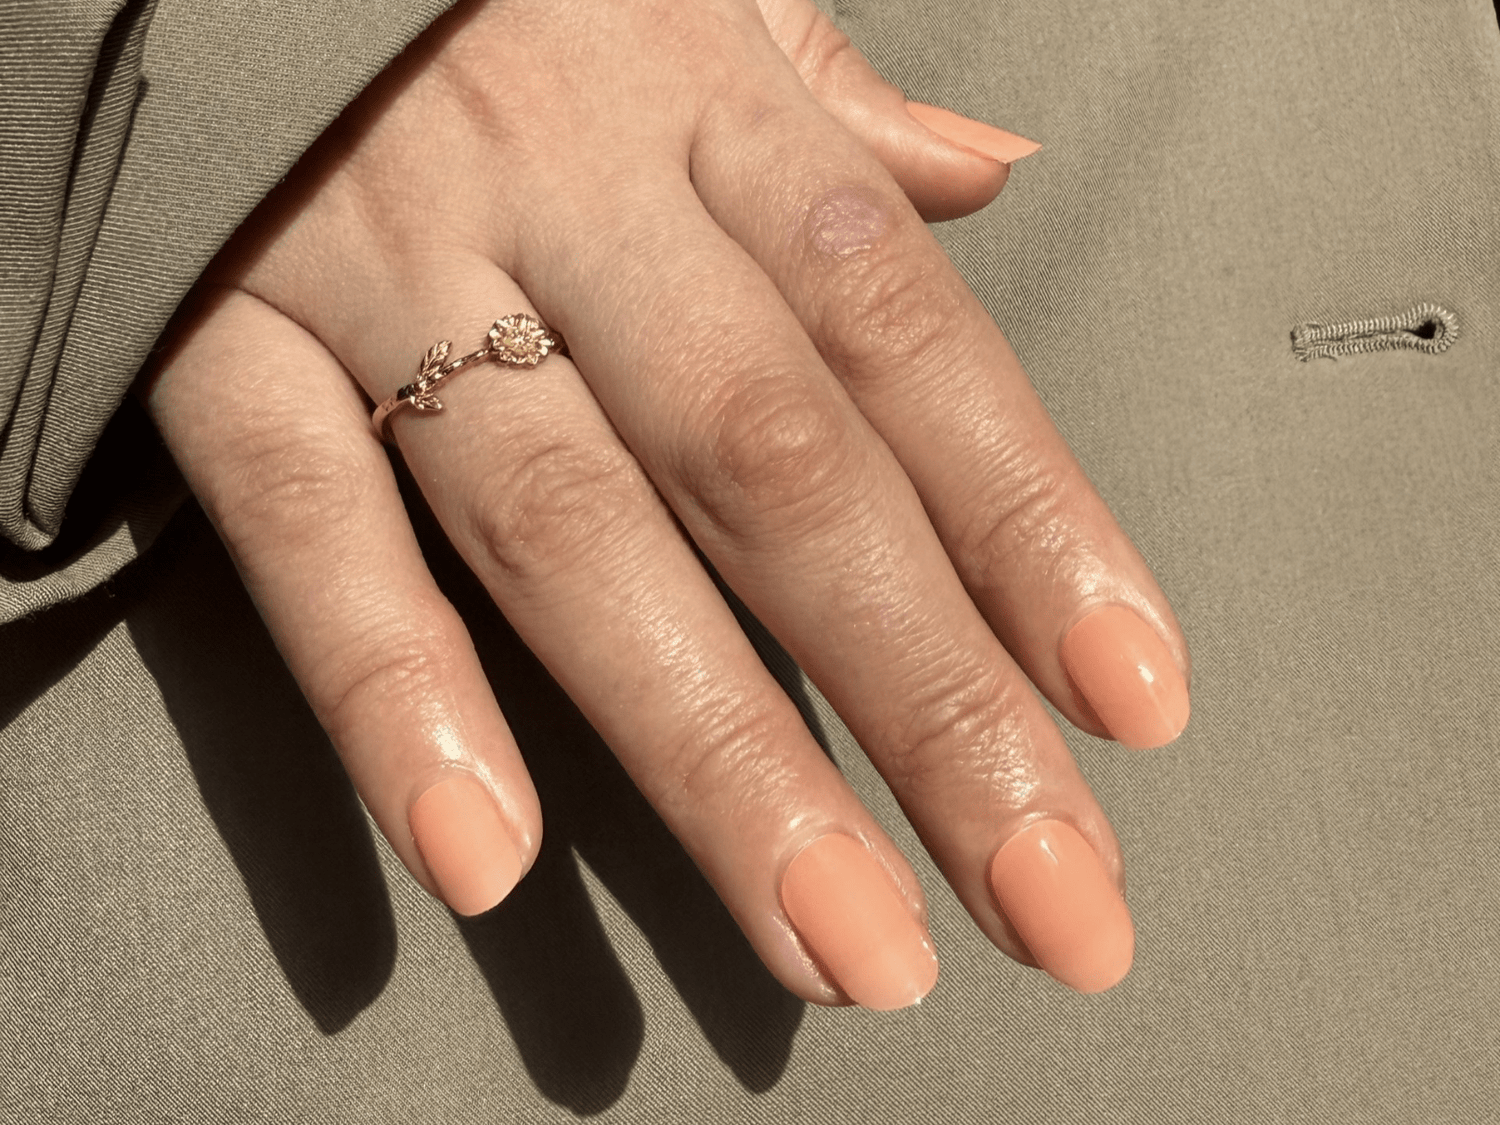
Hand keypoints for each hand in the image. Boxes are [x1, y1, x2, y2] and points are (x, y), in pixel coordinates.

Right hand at [143, 0, 1189, 1007]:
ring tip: (836, 934)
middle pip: (778, 472)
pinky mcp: (223, 337)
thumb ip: (835, 110)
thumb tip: (986, 180)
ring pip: (577, 535)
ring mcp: (391, 270)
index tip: (1133, 703)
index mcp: (710, 109)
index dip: (1031, 526)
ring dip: (717, 756)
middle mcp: (573, 196)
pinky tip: (486, 856)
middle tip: (1042, 897)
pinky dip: (392, 687)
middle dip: (923, 700)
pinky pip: (305, 521)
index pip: (907, 341)